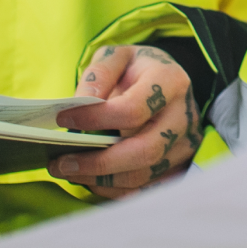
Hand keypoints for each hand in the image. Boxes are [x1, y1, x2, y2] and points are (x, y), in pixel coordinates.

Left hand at [49, 44, 203, 199]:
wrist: (167, 81)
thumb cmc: (137, 70)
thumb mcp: (118, 56)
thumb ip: (99, 74)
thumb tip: (81, 103)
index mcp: (171, 82)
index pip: (133, 109)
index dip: (96, 119)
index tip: (63, 120)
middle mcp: (184, 115)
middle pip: (145, 151)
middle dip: (98, 163)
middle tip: (61, 163)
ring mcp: (185, 143)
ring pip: (144, 175)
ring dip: (101, 180)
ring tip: (70, 172)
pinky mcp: (180, 164)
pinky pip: (147, 189)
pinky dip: (115, 191)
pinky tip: (92, 181)